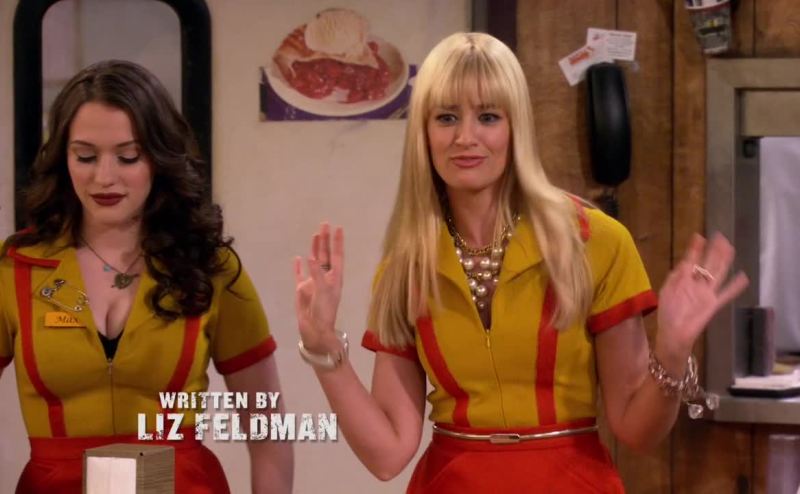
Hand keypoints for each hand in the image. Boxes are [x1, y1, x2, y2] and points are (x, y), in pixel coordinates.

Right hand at [293, 223, 343, 352]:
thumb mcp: (324, 292)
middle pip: (325, 255)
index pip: (337, 256)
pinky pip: (299, 274)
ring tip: (315, 235)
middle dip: (325, 240)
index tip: (338, 227)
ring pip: (313, 261)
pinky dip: (298, 266)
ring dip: (314, 248)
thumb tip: (310, 257)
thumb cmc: (324, 311)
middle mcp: (325, 277)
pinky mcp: (301, 289)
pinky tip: (297, 258)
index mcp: (335, 278)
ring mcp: (312, 282)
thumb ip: (317, 274)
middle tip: (325, 224)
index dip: (337, 242)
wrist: (314, 330)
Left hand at [657, 233, 748, 355]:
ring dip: (723, 261)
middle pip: (707, 264)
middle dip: (713, 250)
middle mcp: (697, 285)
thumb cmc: (667, 313)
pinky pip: (726, 294)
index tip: (698, 235)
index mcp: (684, 281)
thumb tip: (682, 263)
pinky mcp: (713, 305)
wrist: (673, 334)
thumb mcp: (666, 291)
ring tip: (730, 248)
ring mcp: (706, 294)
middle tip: (720, 236)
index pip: (690, 261)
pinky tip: (743, 277)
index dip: (695, 249)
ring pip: (717, 274)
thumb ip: (674, 277)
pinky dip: (735, 287)